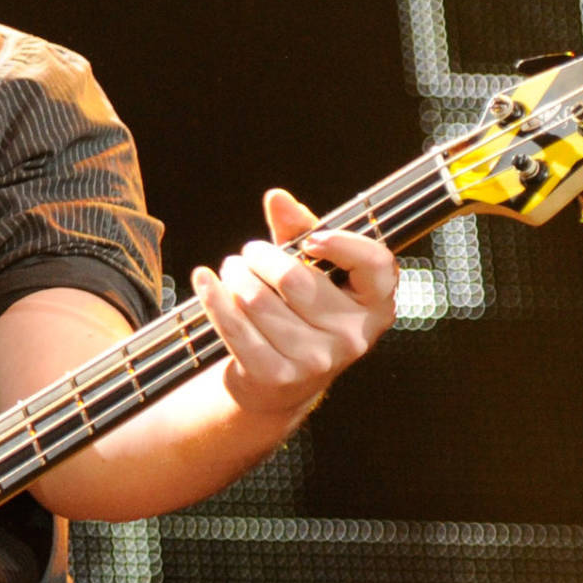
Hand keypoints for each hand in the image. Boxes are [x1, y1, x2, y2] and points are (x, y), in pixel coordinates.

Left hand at [193, 189, 397, 420]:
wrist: (278, 383)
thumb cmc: (299, 313)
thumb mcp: (311, 272)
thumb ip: (299, 231)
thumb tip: (278, 199)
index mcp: (374, 305)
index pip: (377, 266)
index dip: (344, 245)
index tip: (312, 238)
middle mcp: (352, 336)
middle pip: (294, 279)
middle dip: (260, 256)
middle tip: (249, 254)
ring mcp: (316, 360)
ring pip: (256, 300)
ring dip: (234, 275)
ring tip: (233, 271)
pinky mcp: (276, 374)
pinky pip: (234, 325)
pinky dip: (213, 296)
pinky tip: (205, 280)